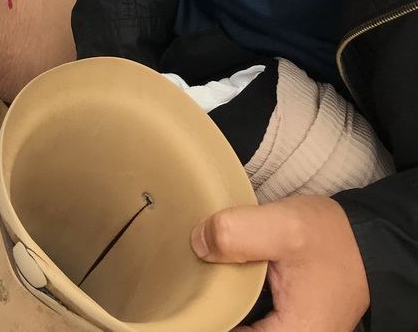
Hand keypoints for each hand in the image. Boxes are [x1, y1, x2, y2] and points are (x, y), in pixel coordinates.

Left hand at [192, 195, 369, 331]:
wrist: (366, 242)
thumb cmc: (334, 240)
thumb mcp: (284, 226)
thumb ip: (237, 233)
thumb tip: (197, 244)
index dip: (205, 318)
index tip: (183, 295)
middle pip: (231, 329)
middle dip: (209, 309)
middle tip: (187, 279)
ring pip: (238, 325)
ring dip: (219, 305)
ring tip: (199, 276)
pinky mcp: (282, 325)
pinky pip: (248, 321)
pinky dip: (231, 302)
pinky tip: (217, 278)